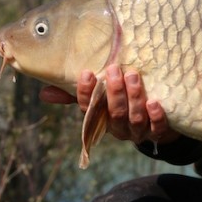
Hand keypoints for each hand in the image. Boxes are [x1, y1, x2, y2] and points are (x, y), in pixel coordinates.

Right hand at [40, 66, 179, 144]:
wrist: (155, 122)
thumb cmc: (121, 103)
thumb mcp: (99, 97)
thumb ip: (75, 93)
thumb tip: (44, 93)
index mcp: (100, 118)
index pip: (88, 108)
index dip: (86, 92)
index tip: (87, 72)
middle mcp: (117, 127)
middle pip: (113, 113)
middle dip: (114, 92)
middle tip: (115, 70)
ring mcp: (137, 131)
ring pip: (134, 119)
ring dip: (133, 98)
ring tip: (133, 77)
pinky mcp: (157, 131)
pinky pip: (156, 128)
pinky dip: (155, 116)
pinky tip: (154, 102)